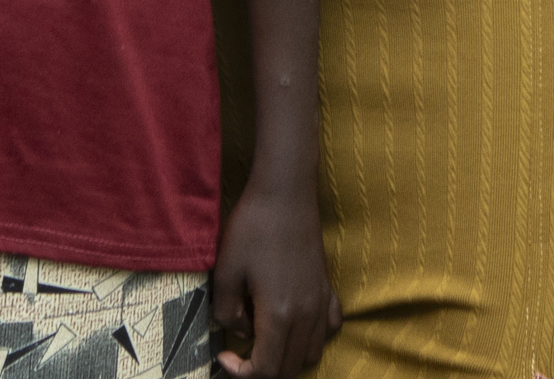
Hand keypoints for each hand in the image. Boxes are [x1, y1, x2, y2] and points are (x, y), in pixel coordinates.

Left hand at [211, 178, 334, 378]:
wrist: (285, 193)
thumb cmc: (252, 227)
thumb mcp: (225, 271)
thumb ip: (226, 312)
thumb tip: (238, 331)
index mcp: (279, 313)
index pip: (266, 370)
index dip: (241, 373)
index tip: (224, 356)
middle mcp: (306, 314)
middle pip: (289, 368)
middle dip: (262, 370)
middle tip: (240, 351)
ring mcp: (321, 301)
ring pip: (311, 353)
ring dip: (286, 356)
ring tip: (264, 336)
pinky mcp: (327, 287)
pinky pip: (328, 328)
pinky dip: (312, 337)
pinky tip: (293, 322)